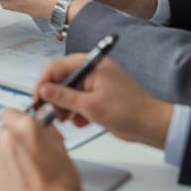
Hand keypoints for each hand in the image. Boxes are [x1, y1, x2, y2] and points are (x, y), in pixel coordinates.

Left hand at [0, 109, 81, 190]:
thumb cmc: (58, 189)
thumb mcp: (62, 152)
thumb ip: (48, 133)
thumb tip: (42, 124)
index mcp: (26, 128)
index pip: (10, 113)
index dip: (16, 123)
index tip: (19, 132)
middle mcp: (6, 138)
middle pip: (2, 133)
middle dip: (11, 143)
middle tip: (24, 160)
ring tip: (15, 174)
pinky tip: (0, 178)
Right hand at [32, 54, 172, 148]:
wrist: (153, 125)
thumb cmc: (131, 112)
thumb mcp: (91, 106)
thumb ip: (64, 97)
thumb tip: (43, 90)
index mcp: (92, 64)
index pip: (56, 66)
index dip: (43, 82)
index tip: (38, 99)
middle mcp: (93, 70)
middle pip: (61, 79)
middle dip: (54, 97)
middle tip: (51, 113)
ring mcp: (96, 83)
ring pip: (68, 91)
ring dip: (64, 106)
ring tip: (67, 119)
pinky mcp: (99, 96)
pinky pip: (79, 100)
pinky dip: (76, 111)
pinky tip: (80, 122)